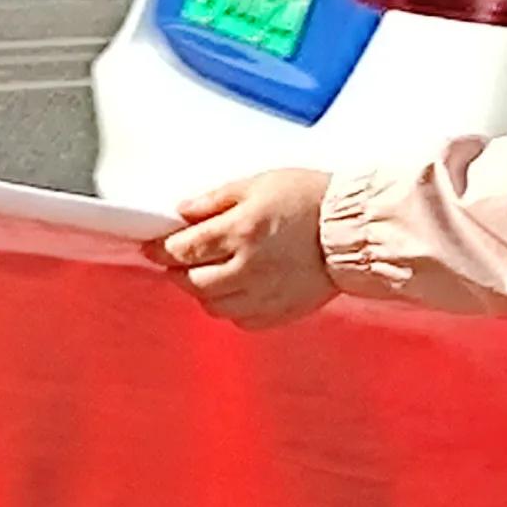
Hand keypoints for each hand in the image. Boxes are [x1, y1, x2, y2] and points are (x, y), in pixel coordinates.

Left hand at [153, 169, 338, 329]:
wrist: (354, 230)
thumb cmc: (311, 199)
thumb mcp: (258, 184)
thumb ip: (215, 201)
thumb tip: (180, 213)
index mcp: (241, 231)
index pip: (183, 249)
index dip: (161, 249)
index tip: (152, 247)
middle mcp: (249, 268)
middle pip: (192, 282)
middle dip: (177, 272)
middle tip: (177, 262)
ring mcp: (266, 294)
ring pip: (214, 306)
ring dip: (202, 291)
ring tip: (208, 273)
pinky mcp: (282, 311)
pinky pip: (242, 321)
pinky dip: (231, 308)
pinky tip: (237, 290)